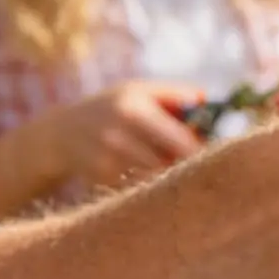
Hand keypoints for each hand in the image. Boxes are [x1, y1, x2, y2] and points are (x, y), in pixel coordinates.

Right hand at [37, 81, 206, 191]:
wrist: (59, 134)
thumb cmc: (112, 107)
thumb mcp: (139, 90)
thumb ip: (176, 94)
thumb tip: (209, 101)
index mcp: (134, 109)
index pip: (182, 141)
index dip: (203, 153)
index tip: (218, 157)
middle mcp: (119, 135)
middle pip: (171, 165)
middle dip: (189, 169)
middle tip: (203, 170)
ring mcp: (108, 161)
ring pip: (157, 180)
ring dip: (172, 179)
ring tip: (177, 172)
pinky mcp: (101, 180)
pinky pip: (139, 188)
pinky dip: (151, 187)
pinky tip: (150, 180)